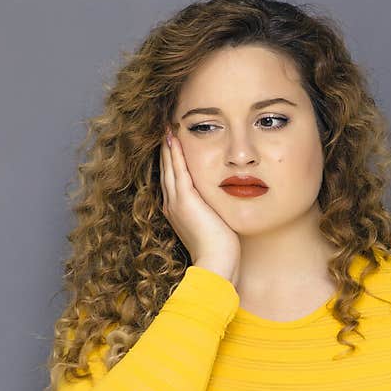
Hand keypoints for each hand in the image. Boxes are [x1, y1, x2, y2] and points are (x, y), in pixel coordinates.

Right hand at [159, 126, 239, 282]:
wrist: (216, 264)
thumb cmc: (221, 250)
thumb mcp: (216, 225)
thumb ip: (215, 211)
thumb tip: (224, 203)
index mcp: (178, 211)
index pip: (173, 180)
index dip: (172, 161)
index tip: (173, 144)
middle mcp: (173, 205)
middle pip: (167, 170)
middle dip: (166, 149)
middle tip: (165, 128)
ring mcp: (177, 202)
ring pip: (169, 167)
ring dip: (168, 146)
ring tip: (166, 126)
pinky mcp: (185, 200)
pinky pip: (177, 170)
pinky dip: (174, 153)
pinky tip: (173, 137)